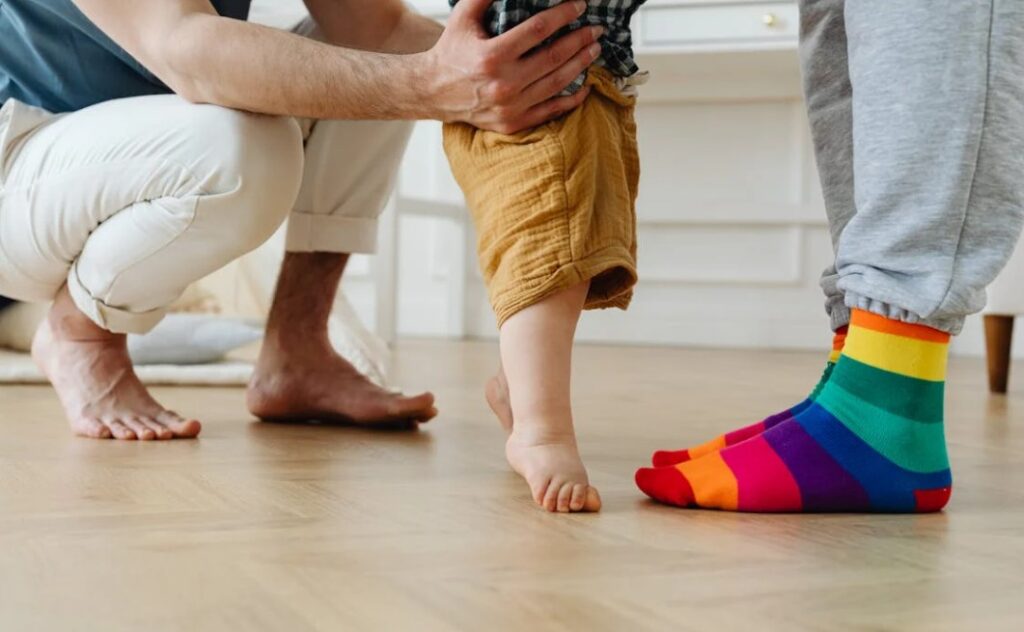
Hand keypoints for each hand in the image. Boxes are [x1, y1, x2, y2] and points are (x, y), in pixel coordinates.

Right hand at [420, 0, 602, 133]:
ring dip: (581, 64)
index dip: (563, 15)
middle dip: (580, 40)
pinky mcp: (514, 122)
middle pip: (554, 58)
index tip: (579, 6)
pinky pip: (551, 111)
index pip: (538, 30)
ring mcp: (510, 106)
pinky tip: (586, 85)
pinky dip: (572, 98)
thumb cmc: (452, 50)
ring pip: (557, 83)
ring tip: (593, 50)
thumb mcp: (463, 17)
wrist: (434, 91)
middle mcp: (503, 83)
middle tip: (596, 30)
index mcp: (492, 55)